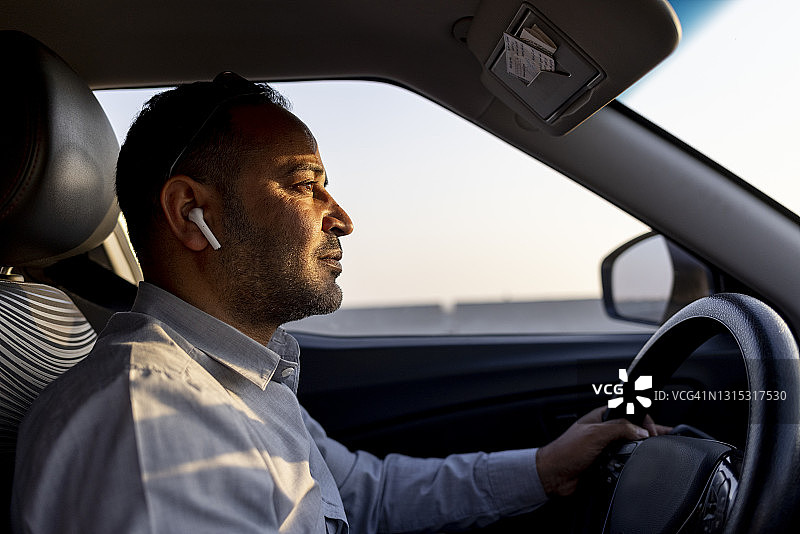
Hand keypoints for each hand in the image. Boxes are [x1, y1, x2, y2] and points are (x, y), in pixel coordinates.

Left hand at [535, 407, 670, 496]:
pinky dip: (633, 463)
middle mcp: (605, 431)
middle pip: (633, 430)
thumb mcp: (594, 434)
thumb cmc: (565, 451)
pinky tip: (639, 465)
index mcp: (601, 417)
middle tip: (662, 443)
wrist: (554, 476)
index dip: (644, 421)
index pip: (630, 412)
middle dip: (647, 435)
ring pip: (631, 447)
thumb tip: (640, 431)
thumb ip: (619, 429)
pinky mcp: (607, 463)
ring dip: (640, 450)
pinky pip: (625, 461)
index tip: (654, 432)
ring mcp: (606, 447)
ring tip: (656, 452)